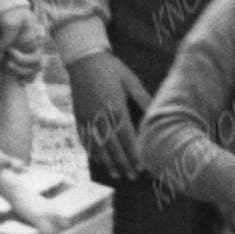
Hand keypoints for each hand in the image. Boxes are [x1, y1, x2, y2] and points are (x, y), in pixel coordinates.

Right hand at [64, 51, 147, 174]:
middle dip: (123, 162)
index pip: (126, 135)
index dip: (133, 152)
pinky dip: (92, 151)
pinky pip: (84, 138)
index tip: (142, 165)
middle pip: (112, 144)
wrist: (83, 58)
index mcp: (115, 105)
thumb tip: (156, 114)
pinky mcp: (78, 115)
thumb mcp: (130, 80)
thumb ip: (143, 98)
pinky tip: (98, 160)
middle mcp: (99, 113)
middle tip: (133, 175)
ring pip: (97, 145)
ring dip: (107, 162)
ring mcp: (86, 116)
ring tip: (117, 174)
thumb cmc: (111, 68)